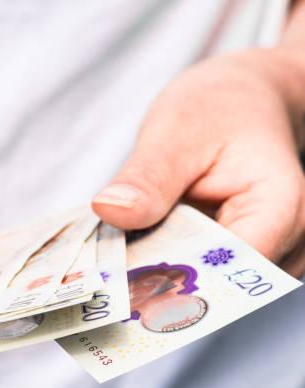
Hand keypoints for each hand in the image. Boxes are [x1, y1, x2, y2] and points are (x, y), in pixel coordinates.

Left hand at [92, 49, 304, 276]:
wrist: (242, 99)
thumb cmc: (219, 108)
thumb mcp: (176, 132)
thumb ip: (147, 177)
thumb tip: (110, 210)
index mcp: (280, 208)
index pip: (227, 269)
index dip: (170, 280)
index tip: (117, 284)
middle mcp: (288, 240)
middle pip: (218, 284)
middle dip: (160, 283)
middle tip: (104, 278)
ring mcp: (269, 251)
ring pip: (209, 284)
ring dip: (162, 276)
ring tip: (117, 264)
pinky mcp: (244, 254)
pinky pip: (204, 272)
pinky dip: (169, 264)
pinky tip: (139, 252)